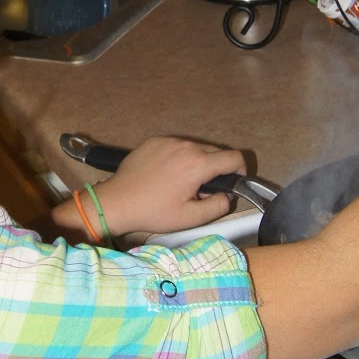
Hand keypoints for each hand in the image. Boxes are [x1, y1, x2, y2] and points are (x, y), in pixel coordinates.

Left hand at [88, 135, 246, 238]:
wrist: (118, 201)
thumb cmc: (154, 212)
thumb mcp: (191, 218)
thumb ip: (219, 206)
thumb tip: (227, 195)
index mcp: (198, 164)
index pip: (234, 157)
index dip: (240, 171)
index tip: (232, 184)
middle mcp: (186, 145)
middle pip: (216, 152)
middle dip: (216, 170)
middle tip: (201, 191)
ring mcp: (169, 140)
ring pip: (196, 148)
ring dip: (197, 163)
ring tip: (181, 183)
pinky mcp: (155, 140)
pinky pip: (177, 146)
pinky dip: (179, 158)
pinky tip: (165, 175)